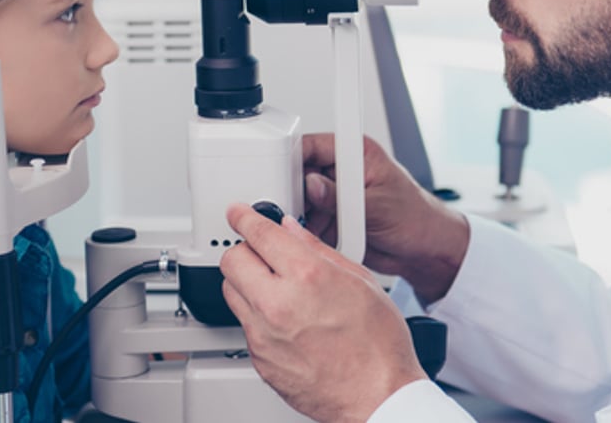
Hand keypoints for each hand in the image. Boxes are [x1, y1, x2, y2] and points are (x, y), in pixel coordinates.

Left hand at [220, 204, 426, 422]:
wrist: (378, 397)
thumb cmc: (379, 346)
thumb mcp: (361, 281)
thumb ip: (319, 250)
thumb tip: (293, 231)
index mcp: (307, 276)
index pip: (259, 233)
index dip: (244, 217)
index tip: (238, 213)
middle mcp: (279, 303)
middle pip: (232, 260)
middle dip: (244, 250)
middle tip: (261, 253)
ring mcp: (264, 334)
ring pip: (231, 292)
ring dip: (246, 282)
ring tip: (273, 287)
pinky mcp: (259, 359)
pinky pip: (244, 325)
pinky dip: (257, 315)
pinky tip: (284, 320)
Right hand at [302, 134, 469, 303]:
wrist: (425, 250)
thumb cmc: (416, 218)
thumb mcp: (379, 206)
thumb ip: (342, 197)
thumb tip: (313, 185)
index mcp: (357, 154)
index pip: (314, 145)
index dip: (293, 155)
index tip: (278, 171)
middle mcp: (342, 172)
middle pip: (300, 173)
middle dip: (292, 191)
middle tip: (285, 206)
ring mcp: (336, 196)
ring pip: (301, 200)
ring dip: (297, 215)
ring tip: (297, 225)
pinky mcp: (332, 219)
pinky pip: (308, 222)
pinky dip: (305, 232)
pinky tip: (306, 238)